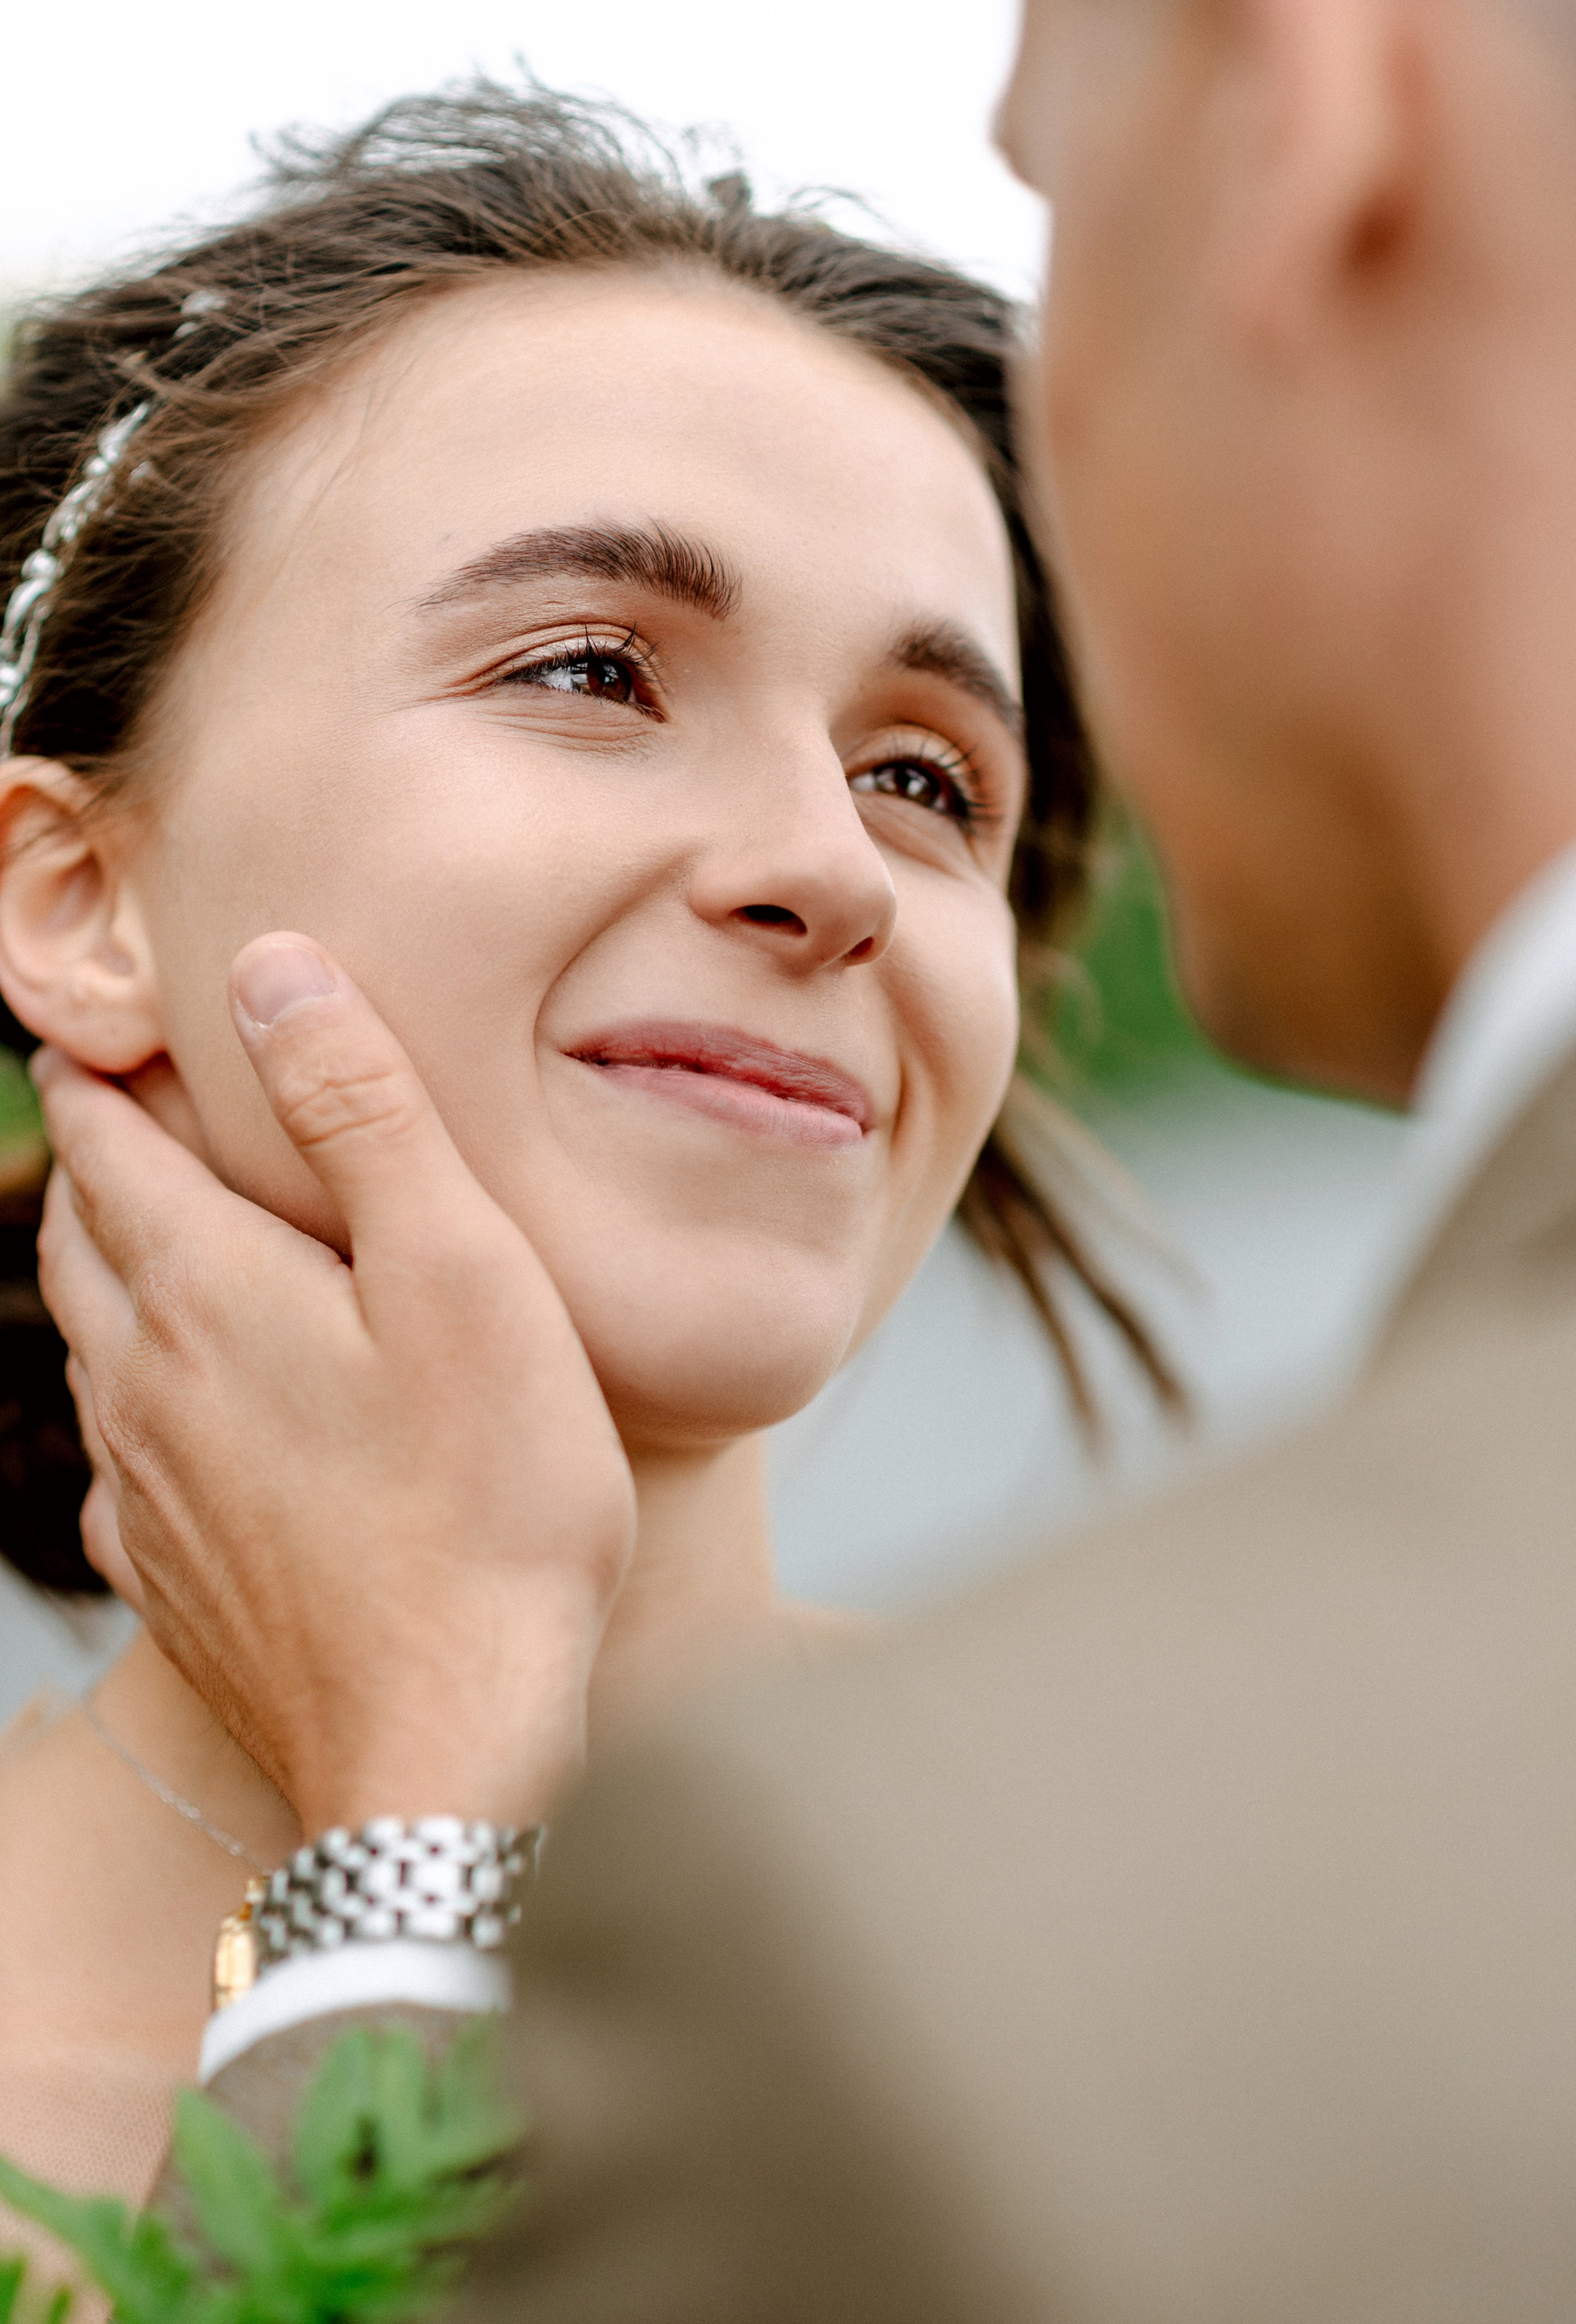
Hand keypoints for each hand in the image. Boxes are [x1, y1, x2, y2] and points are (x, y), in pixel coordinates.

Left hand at [33, 934, 636, 1832]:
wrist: (443, 1749)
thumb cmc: (487, 1506)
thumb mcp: (458, 1273)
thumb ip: (363, 1113)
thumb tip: (270, 969)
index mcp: (208, 1294)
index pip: (114, 1154)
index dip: (103, 1085)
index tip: (97, 1039)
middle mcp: (149, 1388)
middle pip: (82, 1249)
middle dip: (90, 1174)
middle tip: (110, 1127)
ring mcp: (152, 1495)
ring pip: (92, 1356)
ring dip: (101, 1283)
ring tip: (132, 1250)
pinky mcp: (178, 1584)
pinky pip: (118, 1468)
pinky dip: (128, 1411)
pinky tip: (163, 1432)